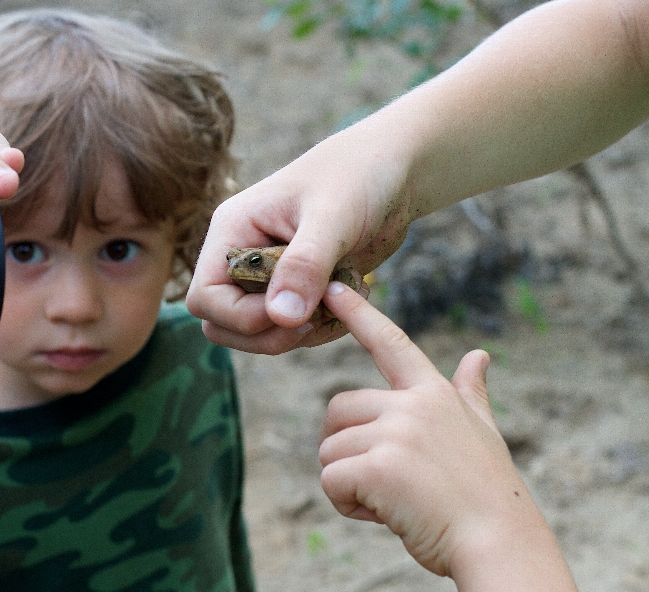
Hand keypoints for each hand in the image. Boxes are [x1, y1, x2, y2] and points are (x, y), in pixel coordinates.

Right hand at [186, 127, 412, 353]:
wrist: (393, 169)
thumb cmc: (358, 175)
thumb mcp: (333, 217)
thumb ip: (305, 265)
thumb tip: (280, 317)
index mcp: (233, 230)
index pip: (205, 297)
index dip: (240, 317)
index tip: (291, 311)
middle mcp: (242, 255)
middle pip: (221, 324)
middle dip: (264, 335)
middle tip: (313, 321)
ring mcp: (267, 275)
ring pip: (254, 333)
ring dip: (296, 336)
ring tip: (338, 305)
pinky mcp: (296, 289)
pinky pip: (290, 330)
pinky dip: (319, 330)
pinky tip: (350, 301)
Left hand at [317, 282, 575, 589]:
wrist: (500, 544)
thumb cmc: (487, 494)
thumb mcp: (482, 433)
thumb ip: (469, 393)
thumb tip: (479, 356)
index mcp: (433, 393)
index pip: (391, 342)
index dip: (359, 314)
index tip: (333, 287)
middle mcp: (412, 405)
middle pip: (337, 409)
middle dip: (345, 446)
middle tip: (385, 479)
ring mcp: (395, 432)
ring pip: (330, 450)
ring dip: (349, 481)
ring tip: (394, 498)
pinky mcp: (378, 465)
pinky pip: (331, 481)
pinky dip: (346, 504)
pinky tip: (384, 514)